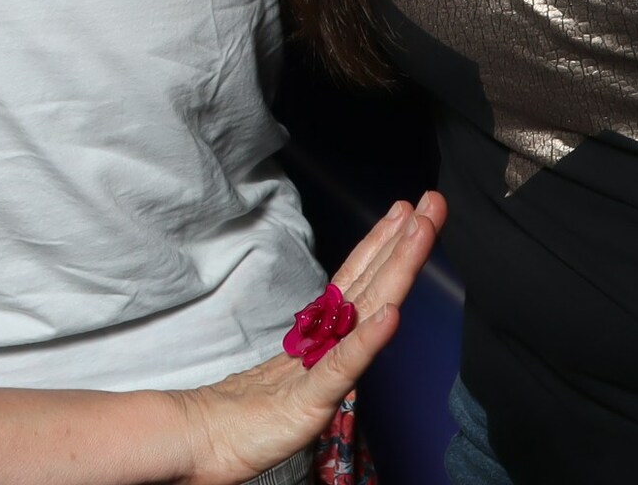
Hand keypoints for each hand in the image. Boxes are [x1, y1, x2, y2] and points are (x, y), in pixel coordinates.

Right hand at [173, 193, 445, 484]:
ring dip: (396, 267)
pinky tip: (390, 316)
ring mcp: (318, 365)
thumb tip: (345, 327)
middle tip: (431, 200)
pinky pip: (343, 365)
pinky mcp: (310, 397)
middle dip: (405, 240)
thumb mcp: (300, 377)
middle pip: (371, 282)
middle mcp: (323, 339)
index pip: (359, 280)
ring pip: (364, 308)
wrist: (205, 437)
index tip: (408, 211)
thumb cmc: (250, 410)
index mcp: (322, 334)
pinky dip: (367, 339)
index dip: (384, 244)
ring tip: (420, 230)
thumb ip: (323, 352)